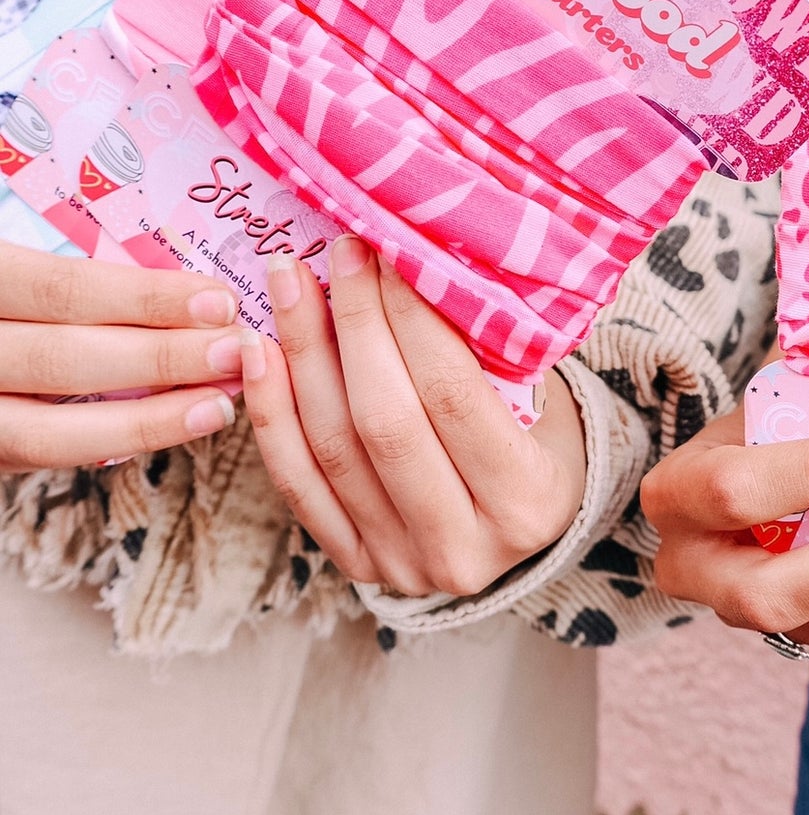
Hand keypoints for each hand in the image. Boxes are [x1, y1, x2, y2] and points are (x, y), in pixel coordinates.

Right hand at [0, 242, 241, 472]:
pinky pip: (34, 455)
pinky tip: (166, 428)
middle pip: (63, 359)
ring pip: (45, 431)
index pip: (61, 288)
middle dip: (160, 359)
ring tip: (220, 406)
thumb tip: (167, 253)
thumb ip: (62, 267)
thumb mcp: (11, 260)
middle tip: (236, 351)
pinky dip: (105, 443)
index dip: (143, 298)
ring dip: (146, 420)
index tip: (218, 300)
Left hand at [239, 237, 587, 595]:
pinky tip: (259, 352)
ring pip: (332, 448)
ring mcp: (403, 562)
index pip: (452, 393)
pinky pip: (298, 485)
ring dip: (302, 355)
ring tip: (288, 283)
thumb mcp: (543, 398)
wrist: (529, 532)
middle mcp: (463, 545)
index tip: (389, 251)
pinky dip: (272, 414)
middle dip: (355, 324)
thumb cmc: (541, 444)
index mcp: (527, 499)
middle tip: (337, 252)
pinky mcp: (355, 563)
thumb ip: (489, 348)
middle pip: (385, 421)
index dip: (410, 316)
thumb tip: (417, 260)